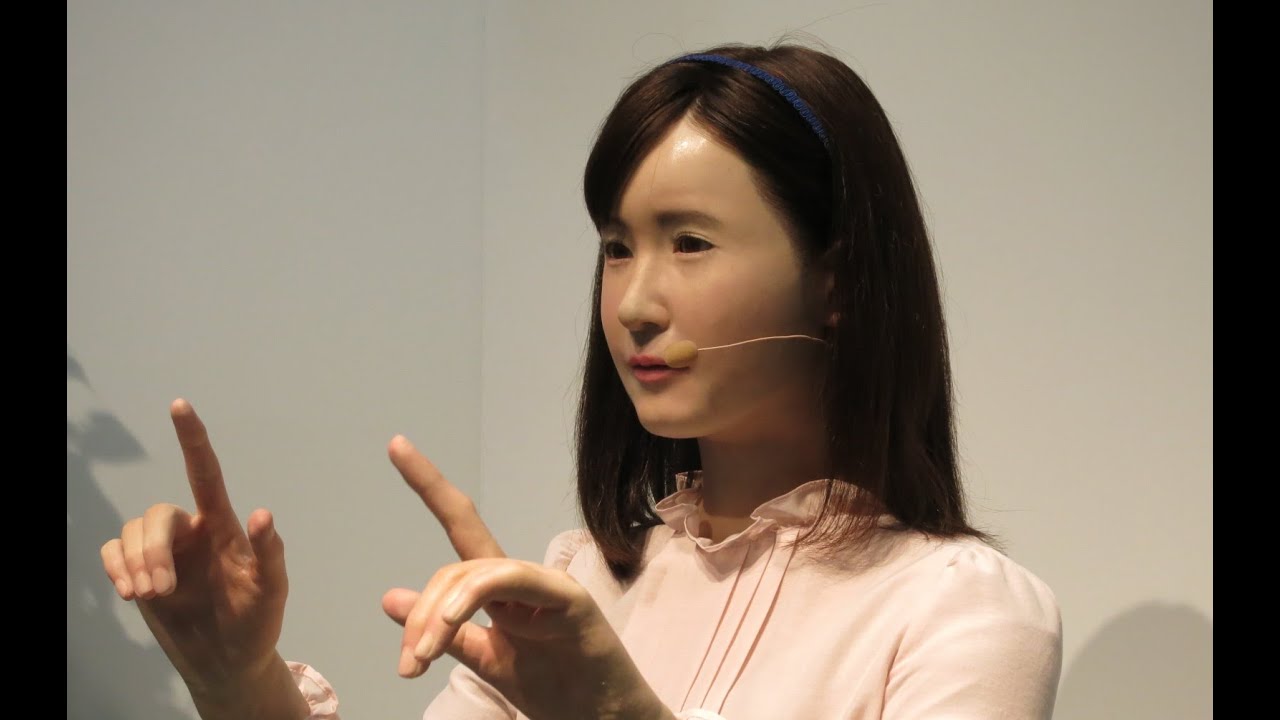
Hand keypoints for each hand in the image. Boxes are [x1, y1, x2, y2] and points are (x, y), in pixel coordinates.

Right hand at [98, 399, 291, 703]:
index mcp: (224, 526)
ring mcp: (164, 551)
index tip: (179, 404)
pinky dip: (115, 566)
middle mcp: (192, 530)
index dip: (192, 438)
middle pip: (157, 514)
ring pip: (132, 530)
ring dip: (134, 563)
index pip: (206, 472)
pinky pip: (113, 549)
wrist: (227, 661)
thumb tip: (262, 512)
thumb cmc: (256, 622)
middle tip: (161, 592)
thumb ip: (269, 553)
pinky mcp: (140, 571)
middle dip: (151, 551)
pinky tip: (129, 592)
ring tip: (150, 596)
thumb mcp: (271, 591)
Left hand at [380, 436, 671, 719]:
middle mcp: (522, 577)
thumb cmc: (554, 688)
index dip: (429, 485)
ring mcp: (548, 584)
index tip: (396, 444)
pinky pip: (511, 579)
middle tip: (407, 666)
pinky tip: (445, 626)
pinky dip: (470, 597)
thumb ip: (445, 632)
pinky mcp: (570, 598)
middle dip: (420, 614)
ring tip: (420, 661)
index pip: (461, 526)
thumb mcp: (487, 661)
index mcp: (502, 589)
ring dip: (436, 616)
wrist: (601, 719)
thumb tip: (388, 597)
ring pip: (475, 573)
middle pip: (454, 568)